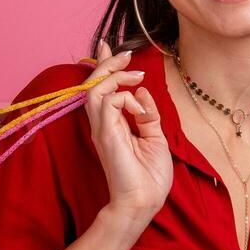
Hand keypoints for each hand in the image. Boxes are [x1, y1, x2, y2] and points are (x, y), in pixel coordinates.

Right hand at [84, 38, 171, 222]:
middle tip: (125, 54)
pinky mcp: (106, 134)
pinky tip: (138, 108)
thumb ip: (147, 114)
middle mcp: (102, 124)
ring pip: (95, 89)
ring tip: (135, 74)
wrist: (145, 201)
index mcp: (112, 124)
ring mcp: (102, 129)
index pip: (102, 89)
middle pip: (93, 84)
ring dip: (114, 75)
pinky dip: (125, 97)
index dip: (104, 67)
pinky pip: (107, 102)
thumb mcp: (155, 137)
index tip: (109, 47)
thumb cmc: (150, 176)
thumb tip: (142, 91)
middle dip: (107, 64)